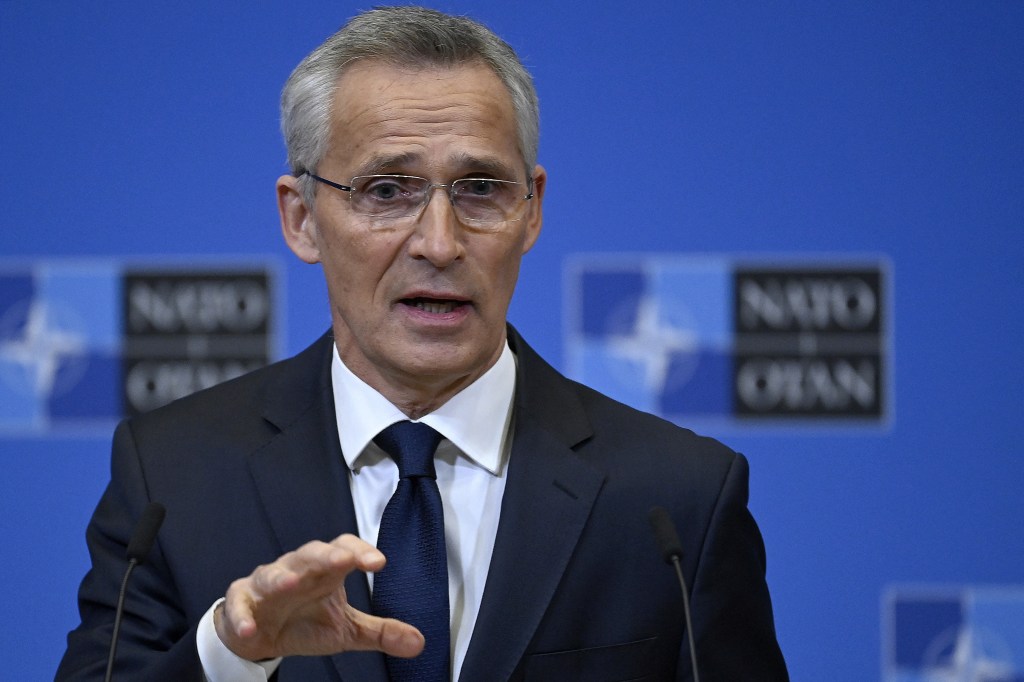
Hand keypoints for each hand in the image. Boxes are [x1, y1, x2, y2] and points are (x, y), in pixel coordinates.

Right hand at [214, 533, 423, 661]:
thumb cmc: (304, 622)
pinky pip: (238, 604)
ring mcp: (266, 583)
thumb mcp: (345, 629)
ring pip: (272, 573)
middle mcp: (297, 569)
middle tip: (343, 559)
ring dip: (281, 577)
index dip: (360, 551)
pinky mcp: (240, 601)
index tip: (379, 562)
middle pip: (311, 554)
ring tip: (291, 584)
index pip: (344, 549)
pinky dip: (242, 615)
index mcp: (325, 571)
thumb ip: (381, 632)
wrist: (259, 634)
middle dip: (326, 556)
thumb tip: (419, 642)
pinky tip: (250, 628)